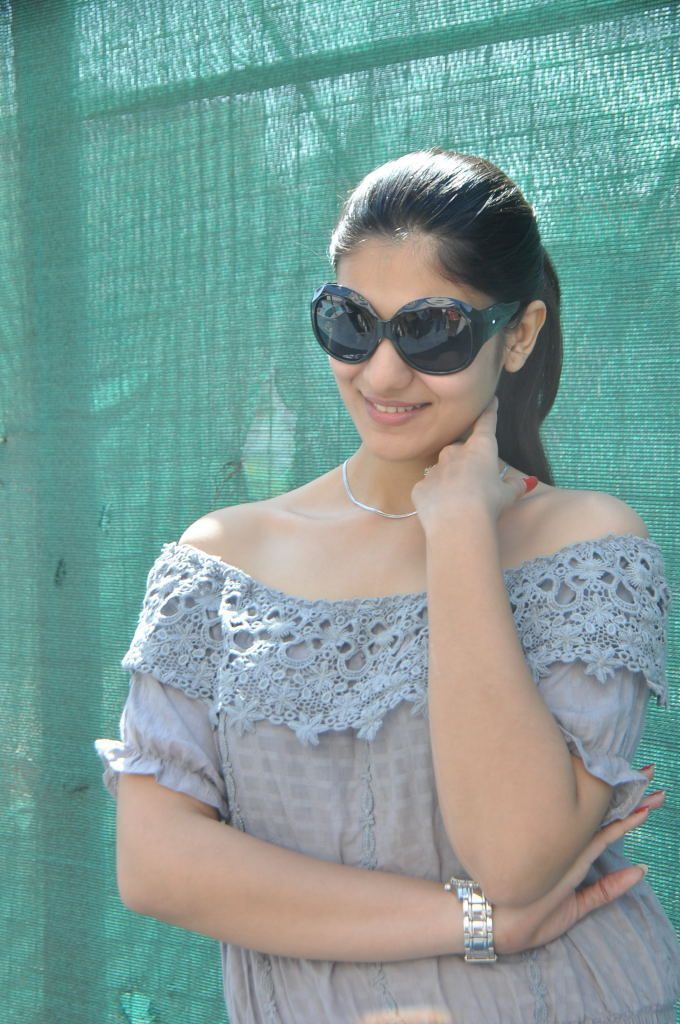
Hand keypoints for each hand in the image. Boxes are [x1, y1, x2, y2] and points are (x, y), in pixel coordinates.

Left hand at [411, 395, 527, 527]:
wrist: (457, 524)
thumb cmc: (487, 505)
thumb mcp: (507, 496)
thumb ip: (514, 486)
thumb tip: (528, 482)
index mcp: (480, 449)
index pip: (486, 424)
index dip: (489, 412)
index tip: (491, 400)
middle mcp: (455, 453)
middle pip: (459, 449)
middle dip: (465, 460)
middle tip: (474, 481)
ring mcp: (435, 469)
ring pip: (442, 469)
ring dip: (450, 479)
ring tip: (459, 501)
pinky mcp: (420, 486)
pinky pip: (429, 488)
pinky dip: (436, 496)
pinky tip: (443, 511)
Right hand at [495, 767, 663, 954]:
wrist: (499, 921)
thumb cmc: (533, 915)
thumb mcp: (577, 905)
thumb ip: (606, 890)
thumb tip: (640, 871)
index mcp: (571, 848)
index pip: (602, 820)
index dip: (623, 804)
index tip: (642, 784)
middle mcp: (571, 843)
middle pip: (606, 812)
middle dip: (629, 792)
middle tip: (650, 770)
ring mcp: (570, 849)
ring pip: (606, 820)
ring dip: (633, 805)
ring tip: (655, 790)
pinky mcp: (568, 859)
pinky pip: (600, 840)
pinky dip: (621, 827)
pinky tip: (641, 815)